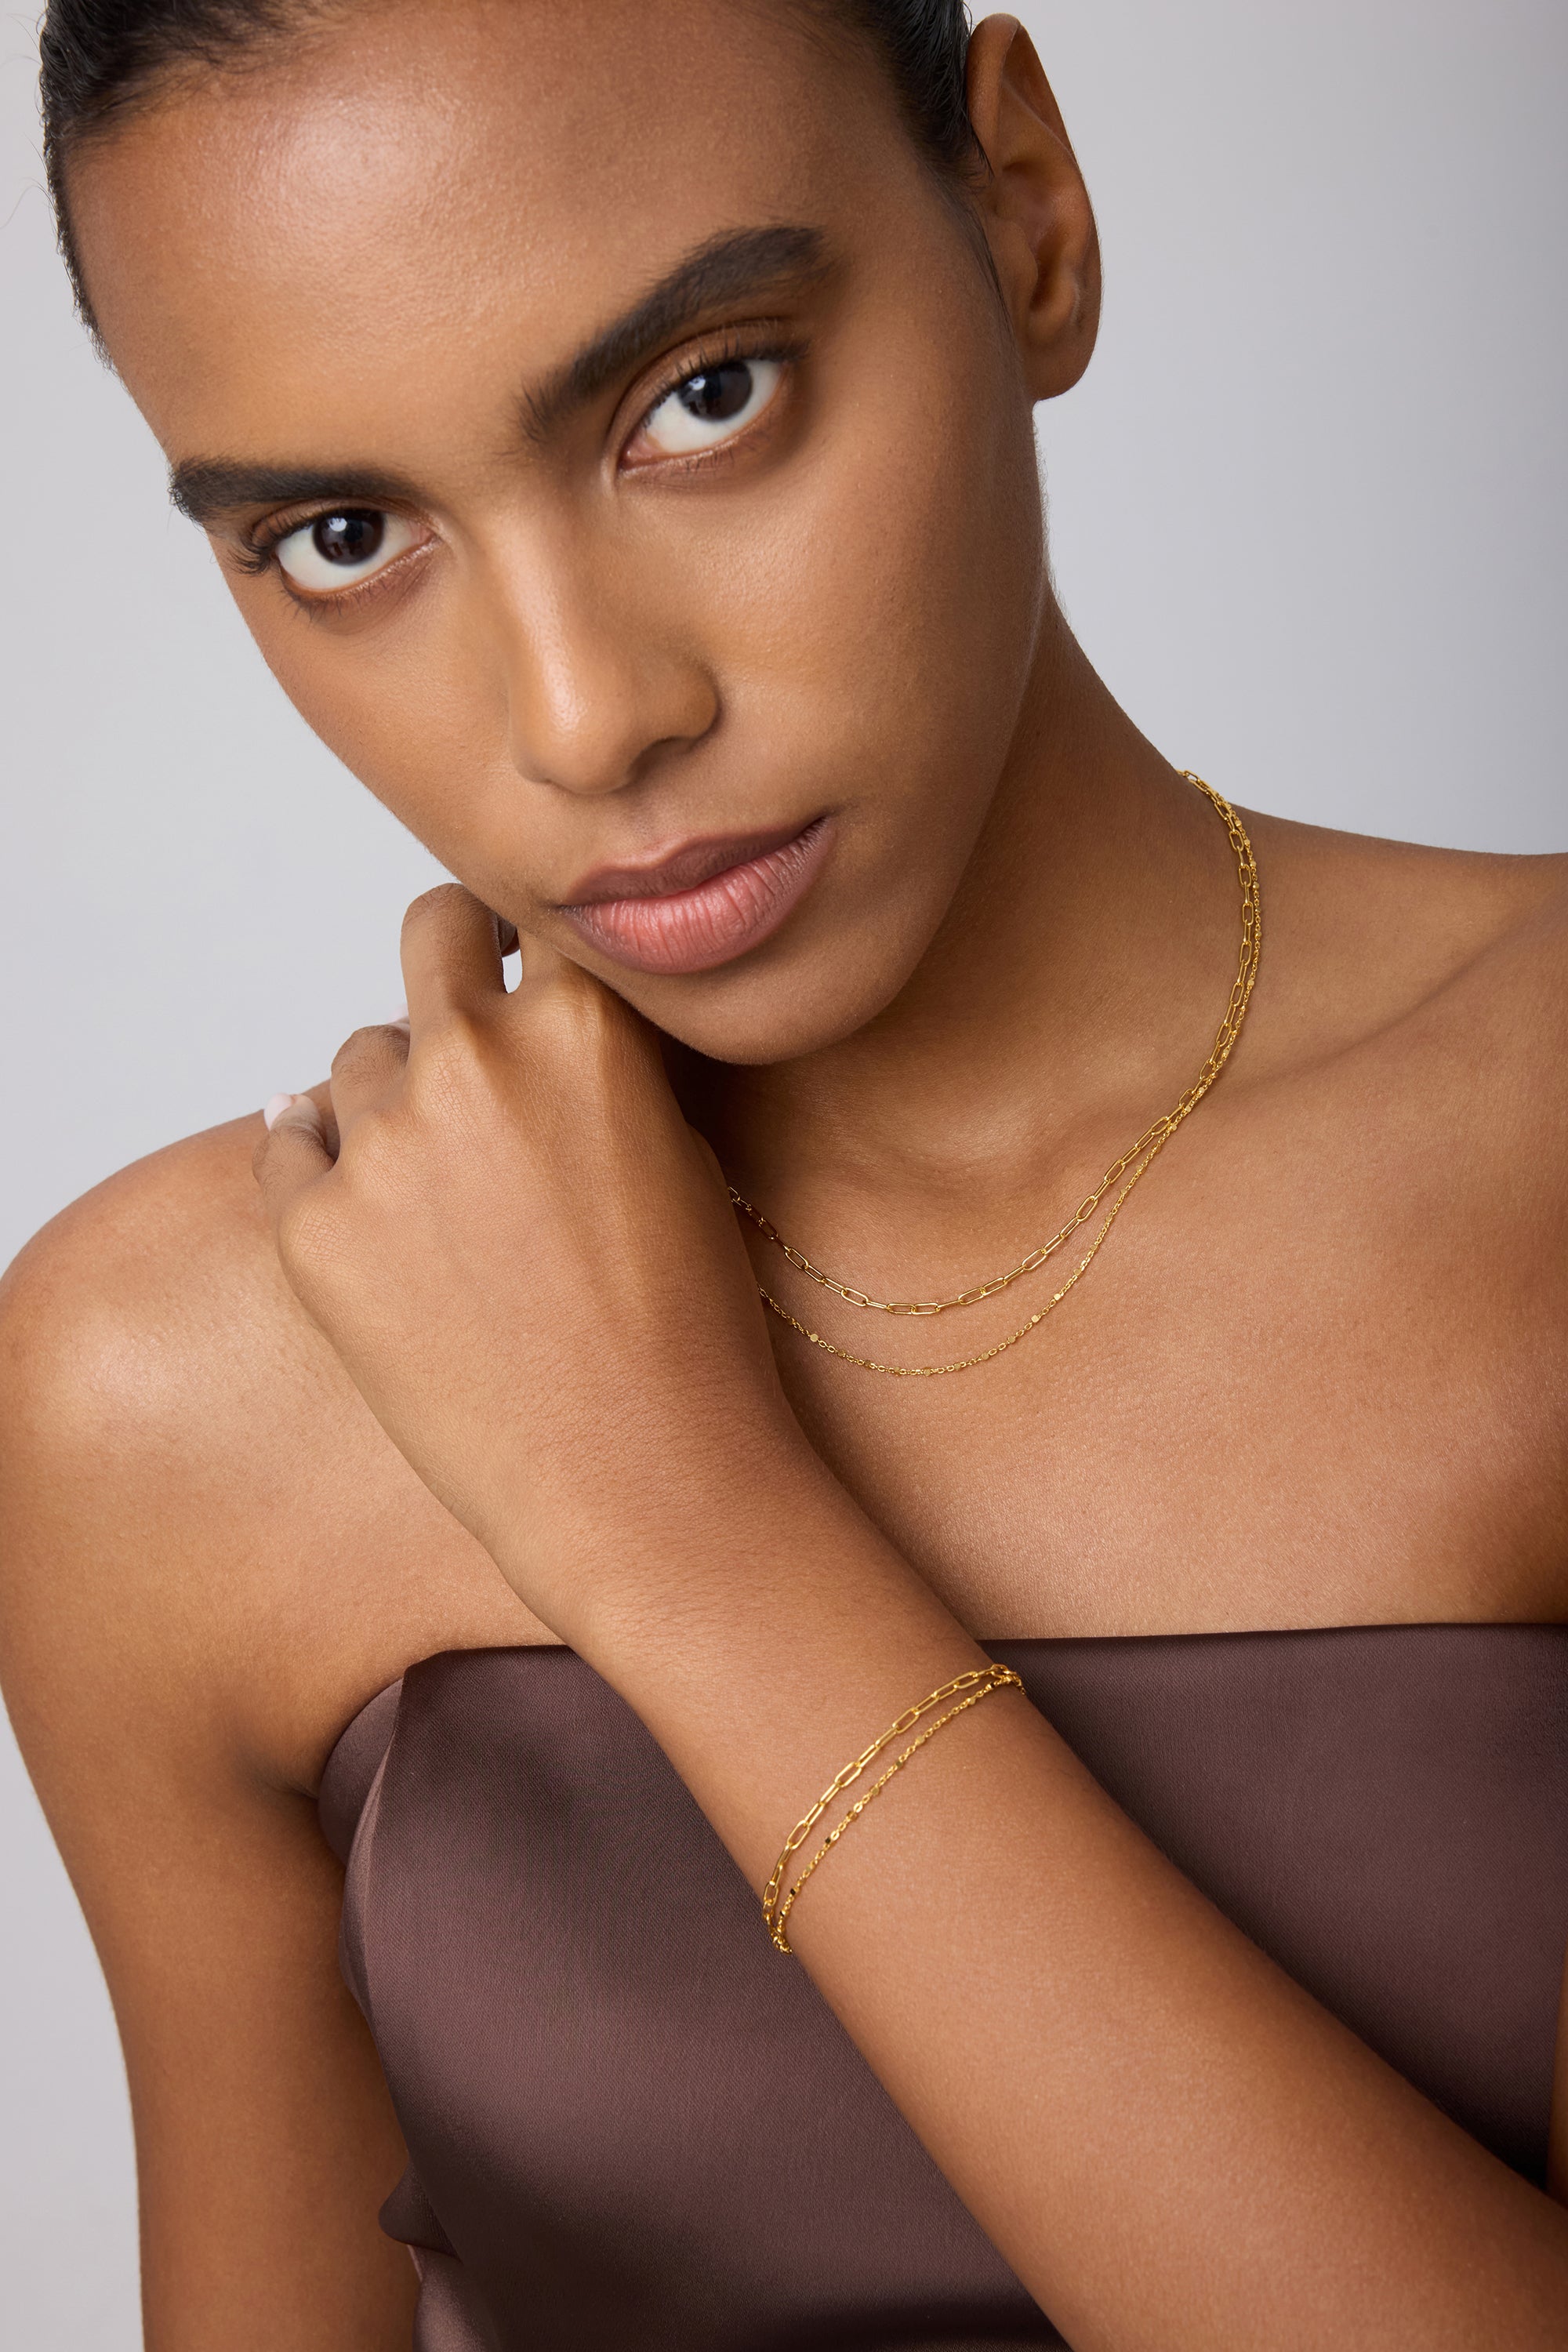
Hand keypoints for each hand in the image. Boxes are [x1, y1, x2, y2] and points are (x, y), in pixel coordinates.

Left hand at [254, 886, 800, 1646]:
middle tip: (466, 1026)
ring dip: (393, 1097)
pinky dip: (325, 1171)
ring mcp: (384, 1141)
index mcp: (580, 1023)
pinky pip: (289, 1150)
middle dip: (450, 967)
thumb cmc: (689, 1329)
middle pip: (429, 935)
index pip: (532, 916)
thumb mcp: (679, 1150)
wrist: (646, 1477)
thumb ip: (595, 1063)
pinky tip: (377, 1222)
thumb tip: (516, 1011)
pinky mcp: (315, 1230)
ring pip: (357, 1060)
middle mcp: (473, 1057)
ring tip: (451, 1194)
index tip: (525, 969)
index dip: (529, 945)